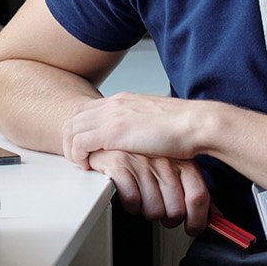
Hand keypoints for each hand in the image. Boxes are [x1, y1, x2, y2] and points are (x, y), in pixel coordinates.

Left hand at [63, 91, 207, 165]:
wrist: (195, 124)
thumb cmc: (183, 126)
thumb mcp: (154, 120)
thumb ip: (138, 123)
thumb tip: (135, 137)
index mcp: (123, 100)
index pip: (86, 110)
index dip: (81, 129)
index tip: (86, 146)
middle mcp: (113, 104)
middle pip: (74, 118)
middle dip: (71, 140)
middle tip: (79, 158)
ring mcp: (111, 116)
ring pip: (71, 130)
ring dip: (72, 150)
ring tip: (83, 164)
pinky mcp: (111, 132)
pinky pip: (79, 144)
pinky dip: (79, 157)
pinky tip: (90, 166)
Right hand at [84, 148, 210, 232]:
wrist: (113, 136)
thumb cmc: (146, 155)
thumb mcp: (176, 168)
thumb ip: (194, 191)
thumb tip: (214, 216)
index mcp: (182, 161)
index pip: (198, 197)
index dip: (197, 220)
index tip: (193, 228)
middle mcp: (164, 162)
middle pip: (176, 210)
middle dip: (170, 219)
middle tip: (164, 212)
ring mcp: (142, 163)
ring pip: (154, 211)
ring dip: (149, 212)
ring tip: (146, 199)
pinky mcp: (120, 166)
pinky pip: (132, 201)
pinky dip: (132, 205)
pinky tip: (132, 195)